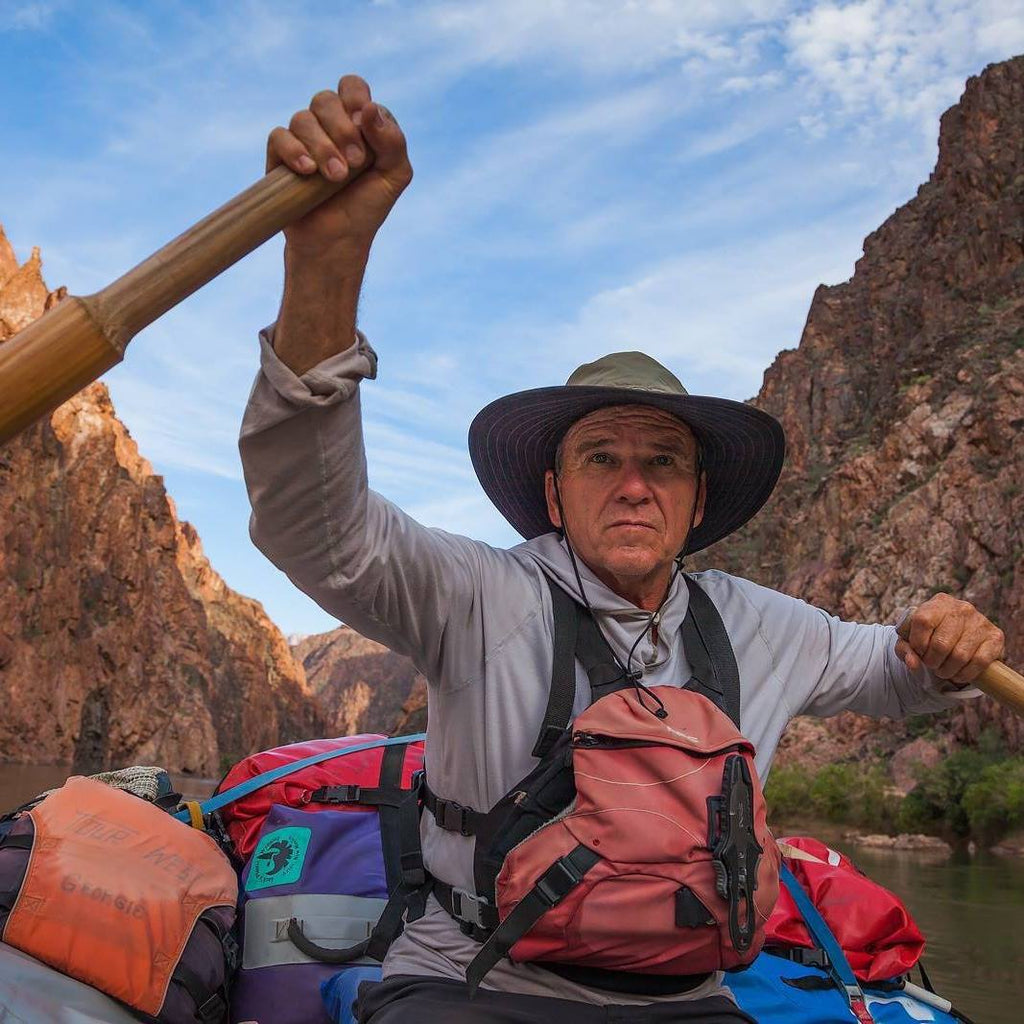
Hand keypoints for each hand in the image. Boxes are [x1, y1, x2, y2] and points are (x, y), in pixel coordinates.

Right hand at [267, 75, 412, 258]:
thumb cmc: (366, 208)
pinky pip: (279, 136)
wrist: (336, 242)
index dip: (355, 97)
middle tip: (356, 163)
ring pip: (303, 118)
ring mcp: (303, 139)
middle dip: (342, 130)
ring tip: (335, 178)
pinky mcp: (280, 156)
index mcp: (357, 122)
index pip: (352, 86)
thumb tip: (370, 109)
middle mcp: (329, 125)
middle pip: (325, 99)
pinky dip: (294, 151)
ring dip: (323, 147)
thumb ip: (393, 141)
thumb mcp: (394, 176)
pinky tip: (308, 171)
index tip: (363, 126)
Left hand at [896, 593, 1004, 684]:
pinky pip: (980, 662)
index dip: (918, 643)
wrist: (957, 639)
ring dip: (947, 670)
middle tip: (931, 665)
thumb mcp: (910, 640)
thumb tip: (913, 663)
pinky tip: (958, 674)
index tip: (919, 652)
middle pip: (941, 644)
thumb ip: (905, 650)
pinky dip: (965, 674)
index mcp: (939, 603)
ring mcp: (981, 621)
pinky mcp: (996, 637)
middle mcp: (962, 608)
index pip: (923, 621)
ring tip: (943, 670)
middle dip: (932, 661)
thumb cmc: (929, 637)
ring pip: (960, 656)